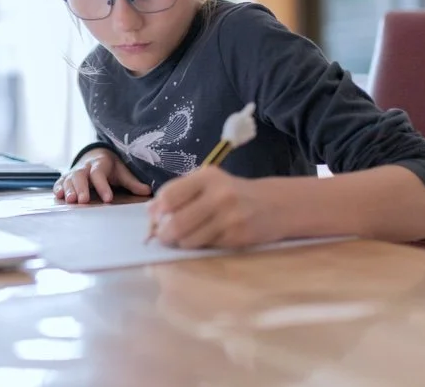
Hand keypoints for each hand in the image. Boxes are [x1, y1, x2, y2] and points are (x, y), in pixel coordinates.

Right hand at [53, 148, 151, 203]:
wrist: (94, 156)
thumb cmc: (110, 167)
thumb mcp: (122, 172)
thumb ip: (133, 183)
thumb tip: (148, 191)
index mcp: (100, 164)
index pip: (100, 174)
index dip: (103, 186)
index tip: (108, 199)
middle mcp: (85, 167)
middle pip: (81, 175)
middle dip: (81, 188)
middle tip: (83, 200)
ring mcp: (74, 171)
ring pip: (69, 179)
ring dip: (69, 189)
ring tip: (71, 200)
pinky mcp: (66, 177)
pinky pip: (60, 181)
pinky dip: (58, 188)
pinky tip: (58, 195)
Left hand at [147, 167, 278, 248]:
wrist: (274, 204)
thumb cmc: (232, 192)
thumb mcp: (207, 182)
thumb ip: (179, 192)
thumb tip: (150, 211)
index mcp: (206, 177)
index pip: (169, 196)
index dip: (157, 211)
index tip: (155, 218)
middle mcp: (219, 195)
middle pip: (177, 222)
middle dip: (164, 233)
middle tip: (163, 235)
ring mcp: (230, 217)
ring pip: (189, 239)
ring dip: (181, 242)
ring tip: (185, 236)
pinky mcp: (237, 237)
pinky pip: (206, 246)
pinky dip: (200, 245)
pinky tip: (207, 236)